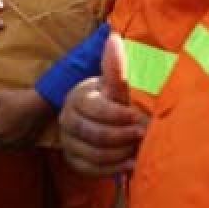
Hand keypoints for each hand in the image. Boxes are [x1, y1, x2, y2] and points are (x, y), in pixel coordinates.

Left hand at [0, 87, 54, 148]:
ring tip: (2, 136)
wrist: (41, 103)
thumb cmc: (18, 100)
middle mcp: (6, 140)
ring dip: (2, 144)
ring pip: (6, 149)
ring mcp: (18, 142)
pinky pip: (19, 148)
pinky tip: (17, 137)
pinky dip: (16, 145)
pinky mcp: (30, 142)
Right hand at [60, 33, 145, 175]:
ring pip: (93, 154)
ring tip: (137, 149)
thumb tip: (114, 37)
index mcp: (78, 97)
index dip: (119, 116)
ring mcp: (68, 142)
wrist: (106, 121)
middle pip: (93, 135)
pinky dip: (113, 169)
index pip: (96, 110)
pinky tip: (129, 164)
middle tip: (141, 136)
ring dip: (120, 154)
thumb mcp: (116, 86)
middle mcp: (67, 120)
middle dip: (121, 137)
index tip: (137, 117)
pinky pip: (91, 170)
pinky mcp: (73, 161)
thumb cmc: (114, 100)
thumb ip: (115, 67)